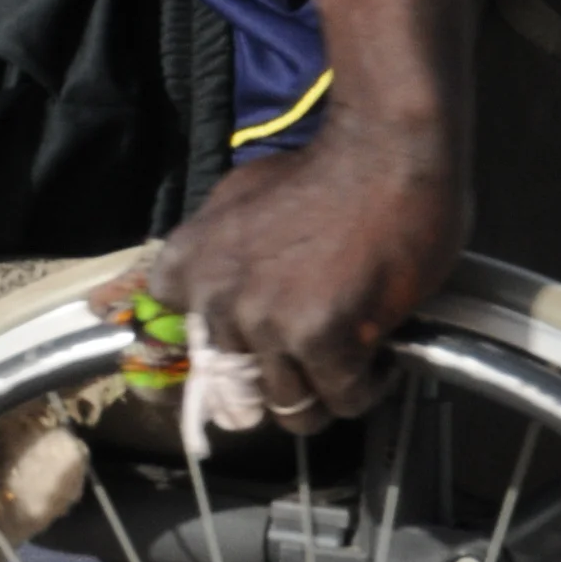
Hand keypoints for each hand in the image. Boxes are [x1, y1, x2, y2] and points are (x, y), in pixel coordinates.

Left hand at [146, 107, 465, 428]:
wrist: (383, 153)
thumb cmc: (320, 174)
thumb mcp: (239, 201)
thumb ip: (218, 252)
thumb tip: (210, 301)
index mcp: (191, 263)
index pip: (177, 342)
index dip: (223, 354)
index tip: (255, 350)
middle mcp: (216, 298)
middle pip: (240, 391)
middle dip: (283, 381)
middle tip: (316, 356)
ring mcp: (266, 322)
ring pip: (291, 408)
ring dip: (326, 389)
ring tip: (351, 353)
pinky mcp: (319, 340)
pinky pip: (342, 400)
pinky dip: (367, 384)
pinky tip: (380, 349)